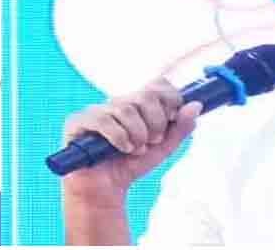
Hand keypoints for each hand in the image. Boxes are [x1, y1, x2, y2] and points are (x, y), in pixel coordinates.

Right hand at [61, 77, 201, 206]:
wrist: (107, 189)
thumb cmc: (133, 164)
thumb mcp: (164, 147)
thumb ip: (181, 127)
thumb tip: (196, 105)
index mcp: (139, 104)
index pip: (158, 85)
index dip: (170, 99)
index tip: (172, 120)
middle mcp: (119, 103)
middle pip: (145, 96)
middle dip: (156, 122)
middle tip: (153, 141)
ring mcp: (97, 110)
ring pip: (125, 109)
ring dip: (138, 134)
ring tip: (136, 149)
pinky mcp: (78, 122)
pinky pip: (104, 120)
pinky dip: (120, 137)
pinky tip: (123, 149)